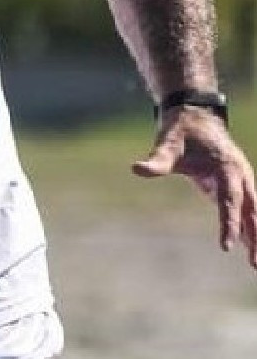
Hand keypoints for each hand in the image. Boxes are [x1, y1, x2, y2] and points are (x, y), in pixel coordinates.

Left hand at [133, 105, 256, 267]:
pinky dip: (250, 226)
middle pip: (251, 210)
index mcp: (226, 166)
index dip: (229, 224)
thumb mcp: (167, 144)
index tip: (226, 246)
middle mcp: (239, 175)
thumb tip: (136, 169)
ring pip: (252, 211)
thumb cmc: (180, 131)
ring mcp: (240, 180)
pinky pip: (245, 208)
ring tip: (255, 264)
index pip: (229, 200)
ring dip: (255, 236)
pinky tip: (251, 246)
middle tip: (254, 265)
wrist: (194, 115)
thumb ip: (156, 160)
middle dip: (254, 237)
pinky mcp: (235, 184)